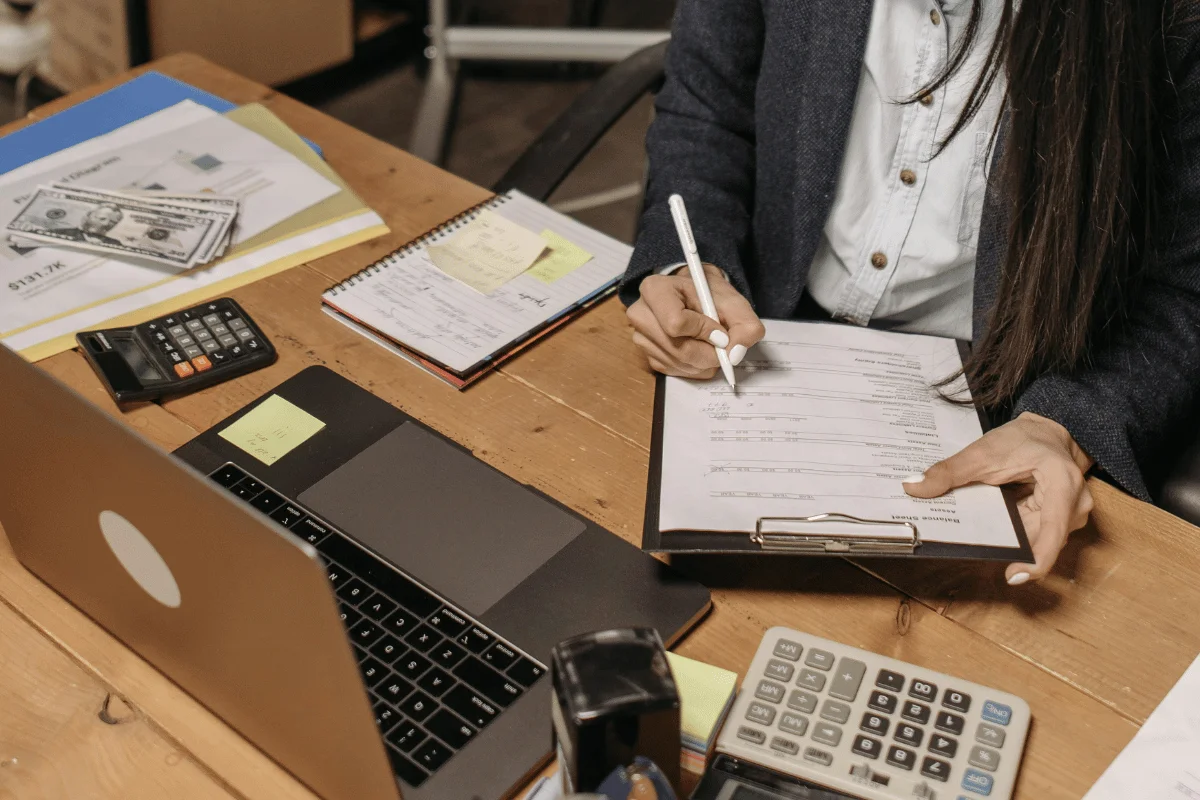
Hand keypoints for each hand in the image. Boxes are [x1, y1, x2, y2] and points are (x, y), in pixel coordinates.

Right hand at [627, 263, 765, 377]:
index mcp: (655, 290)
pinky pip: (674, 371)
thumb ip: (744, 325)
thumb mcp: (733, 302)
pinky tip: (700, 351)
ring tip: (711, 345)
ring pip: (678, 363)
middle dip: (708, 353)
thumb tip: (735, 354)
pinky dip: (694, 367)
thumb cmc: (709, 295)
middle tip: (722, 346)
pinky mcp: (646, 355)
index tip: (720, 331)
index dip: (704, 332)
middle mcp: (640, 314)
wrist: (694, 296)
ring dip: (703, 362)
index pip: (676, 323)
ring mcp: (640, 337)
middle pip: (678, 349)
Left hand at [902, 412, 1094, 584]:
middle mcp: (1074, 505)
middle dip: (1009, 547)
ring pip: (1035, 539)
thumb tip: (913, 486)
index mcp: (1063, 484)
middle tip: (976, 551)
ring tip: (977, 536)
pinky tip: (991, 528)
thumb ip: (949, 471)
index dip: (1036, 560)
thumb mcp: (983, 451)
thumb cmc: (1023, 439)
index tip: (1013, 577)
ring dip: (1009, 539)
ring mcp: (1069, 515)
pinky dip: (1012, 531)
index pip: (1053, 531)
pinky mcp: (1058, 520)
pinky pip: (1033, 533)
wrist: (1048, 431)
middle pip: (1040, 539)